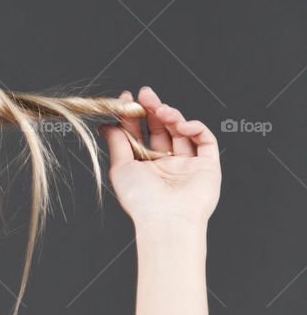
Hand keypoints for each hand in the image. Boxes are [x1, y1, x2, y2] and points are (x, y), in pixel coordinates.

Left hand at [97, 86, 221, 230]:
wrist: (166, 220)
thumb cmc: (141, 199)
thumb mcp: (121, 167)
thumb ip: (117, 143)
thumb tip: (107, 124)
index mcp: (145, 165)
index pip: (140, 133)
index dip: (134, 115)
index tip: (126, 98)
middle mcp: (166, 163)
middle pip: (161, 128)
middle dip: (153, 109)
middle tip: (145, 93)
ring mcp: (187, 164)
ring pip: (182, 131)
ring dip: (172, 115)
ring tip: (161, 109)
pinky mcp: (207, 166)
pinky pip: (205, 140)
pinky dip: (196, 127)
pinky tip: (182, 124)